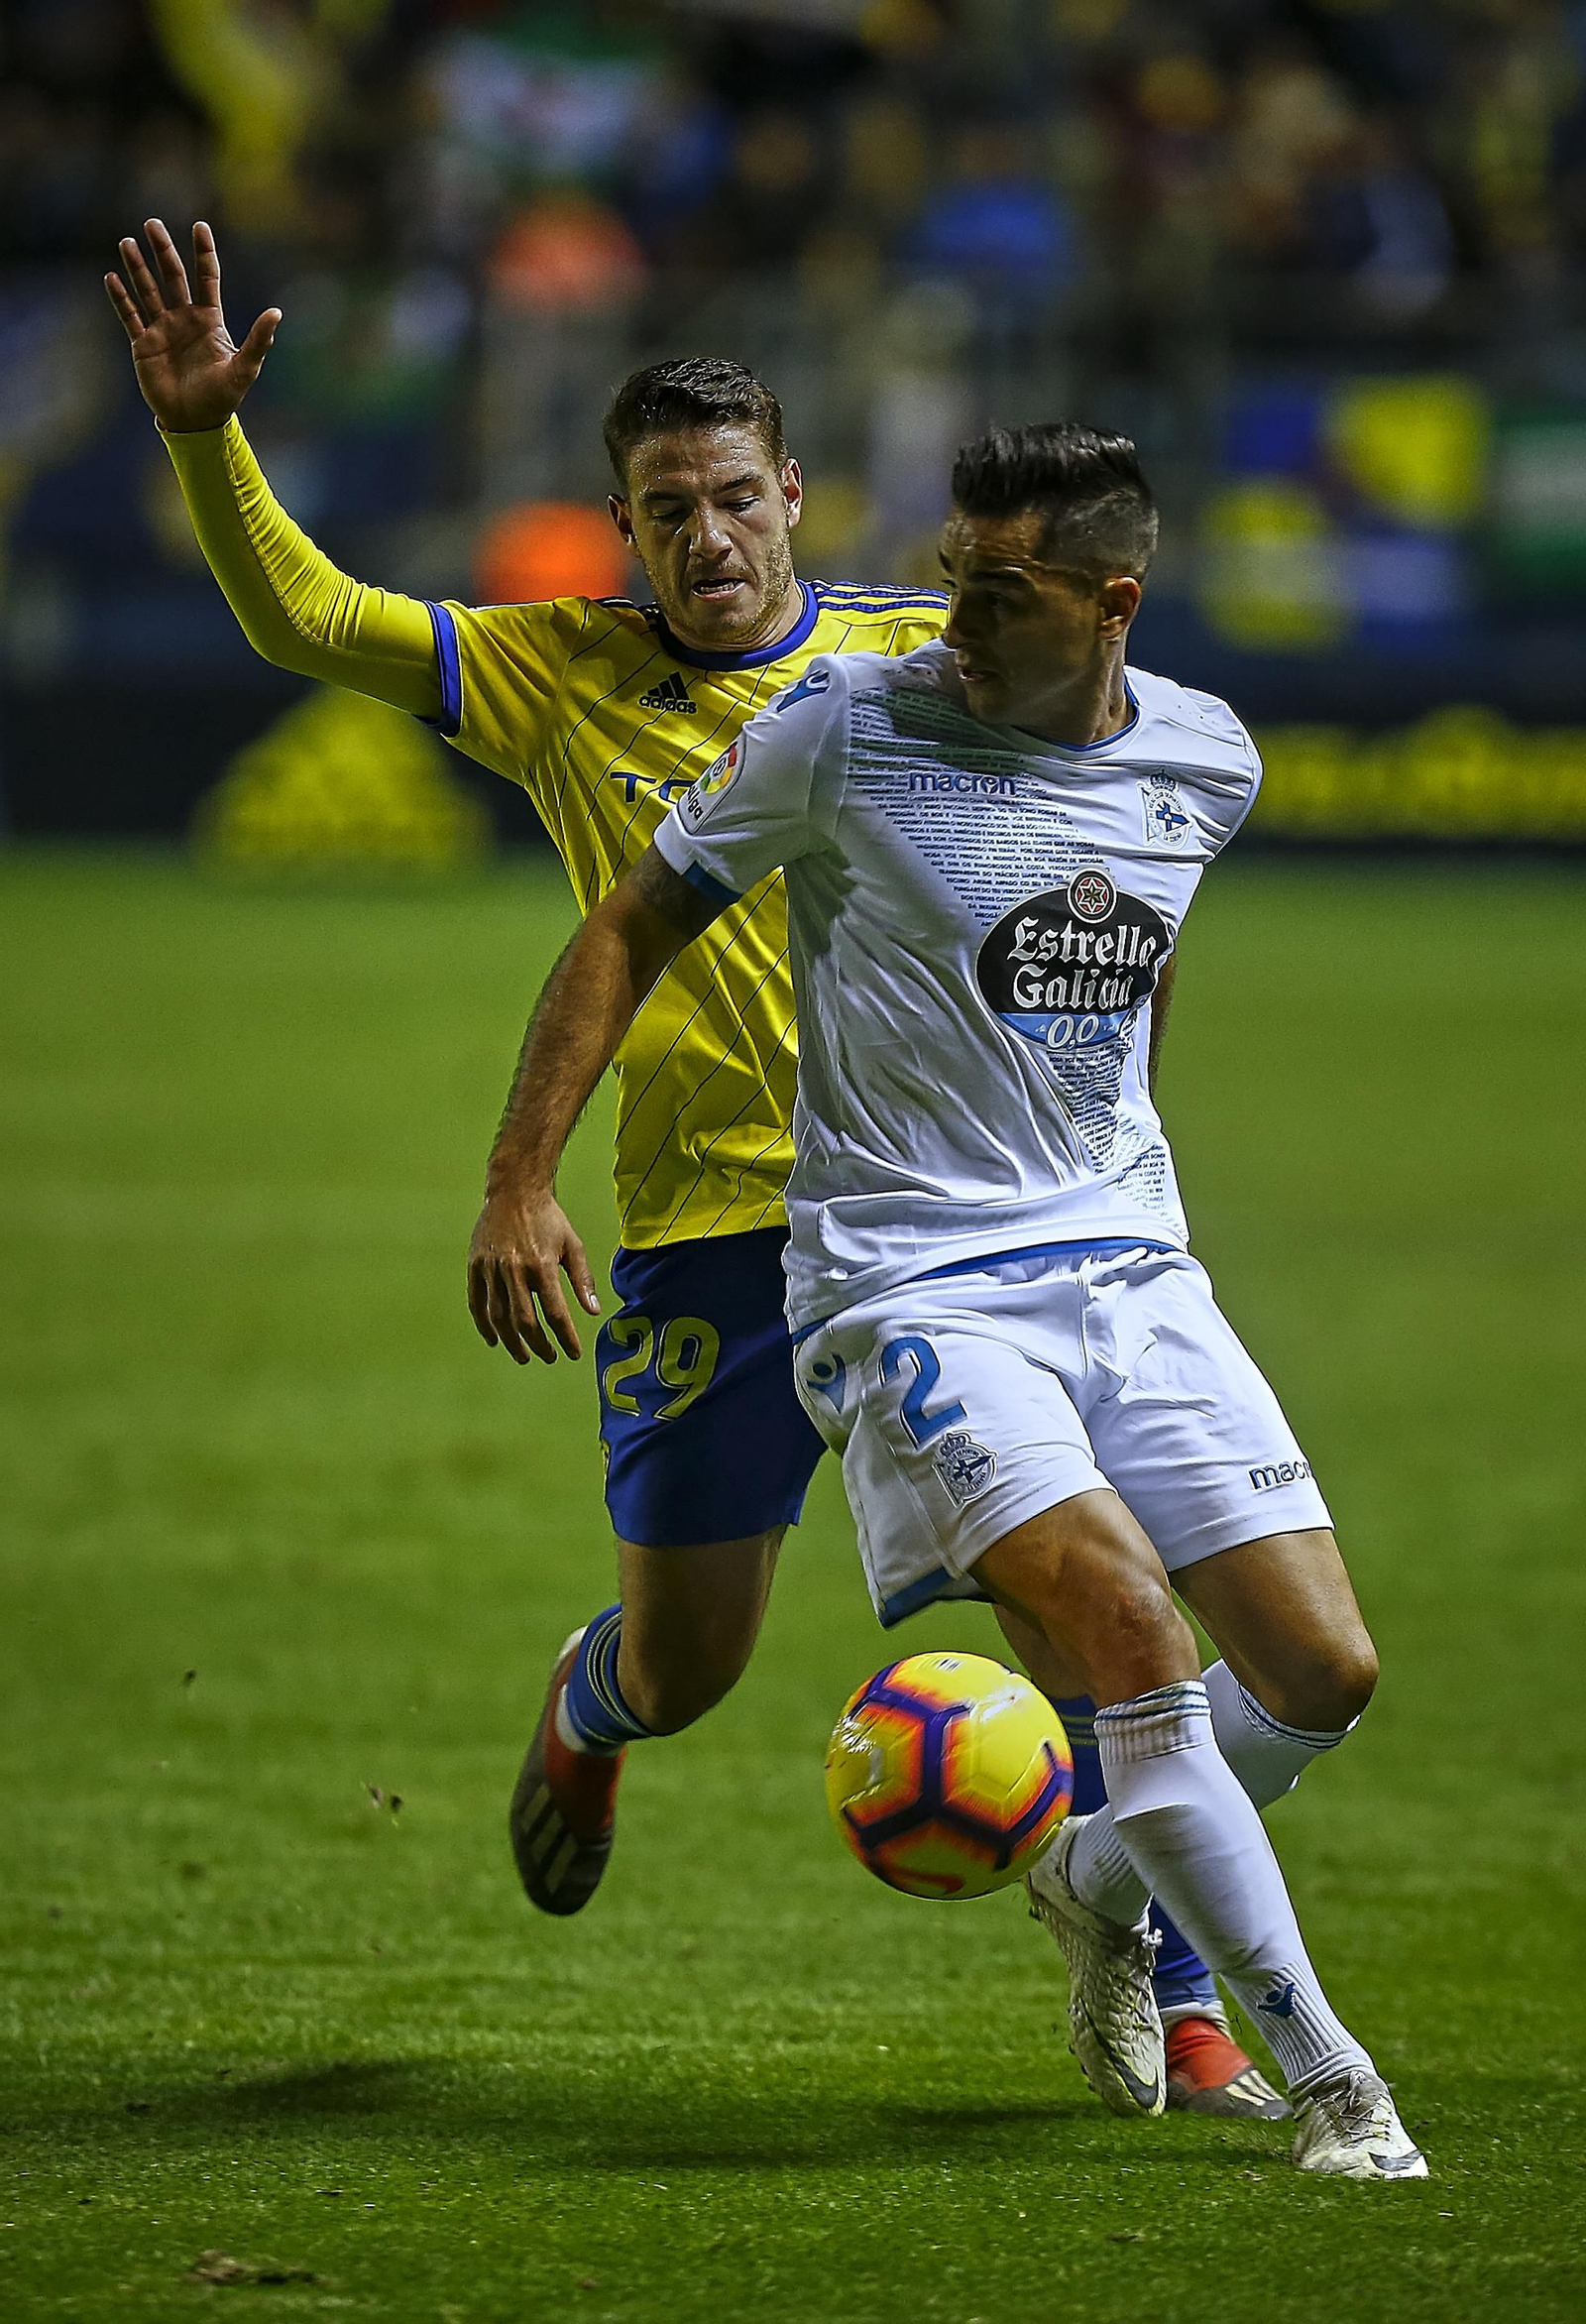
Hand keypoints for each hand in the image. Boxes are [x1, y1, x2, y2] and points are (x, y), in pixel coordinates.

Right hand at [105, 219, 279, 433]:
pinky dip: (121, 298)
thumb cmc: (223, 397)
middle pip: (172, 276)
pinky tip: (111, 278)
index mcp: (210, 319)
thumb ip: (259, 340)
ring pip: (148, 290)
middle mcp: (185, 318)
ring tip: (126, 242)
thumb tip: (277, 312)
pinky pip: (130, 316)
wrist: (195, 422)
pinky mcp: (143, 344)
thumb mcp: (244, 368)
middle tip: (152, 224)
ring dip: (137, 267)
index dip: (203, 253)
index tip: (199, 227)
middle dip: (163, 250)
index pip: (206, 278)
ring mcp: (163, 329)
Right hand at [467, 1182, 601, 1365]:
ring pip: (498, 1317)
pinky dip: (484, 1325)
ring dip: (511, 1342)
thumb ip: (583, 1280)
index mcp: (542, 1265)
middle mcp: (514, 1269)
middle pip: (525, 1321)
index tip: (573, 1353)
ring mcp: (491, 1268)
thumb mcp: (572, 1245)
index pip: (555, 1313)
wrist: (514, 1190)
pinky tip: (495, 1340)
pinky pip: (477, 1303)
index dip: (565, 1337)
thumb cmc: (548, 1219)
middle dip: (539, 1345)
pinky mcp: (475, 1265)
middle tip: (549, 1357)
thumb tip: (594, 1311)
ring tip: (524, 1356)